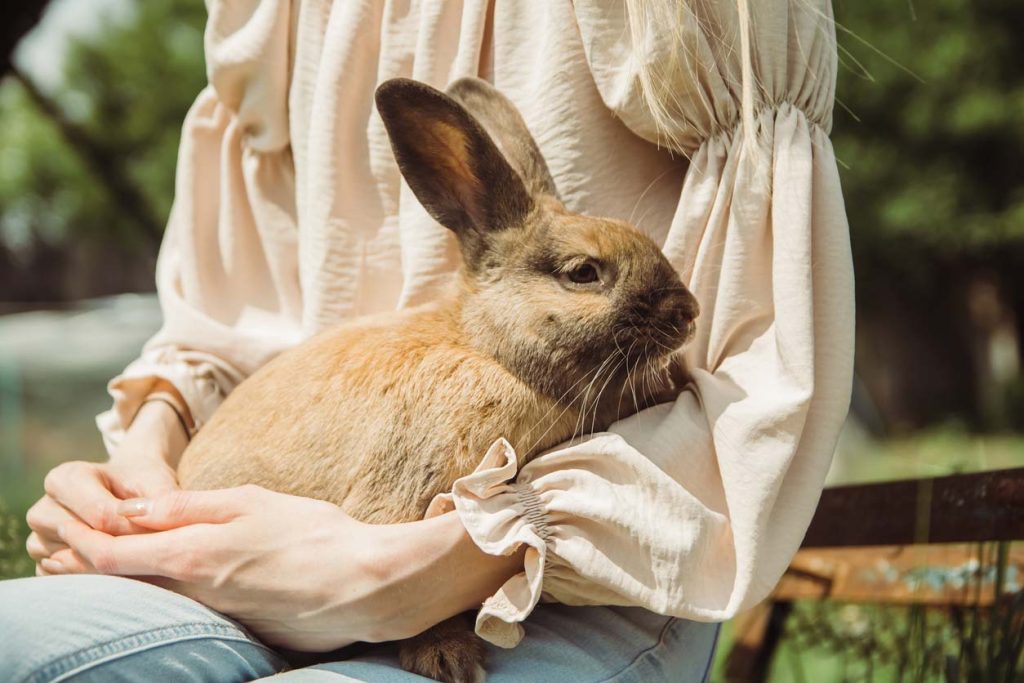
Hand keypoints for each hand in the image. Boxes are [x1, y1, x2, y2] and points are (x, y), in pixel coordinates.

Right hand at [26, 400, 185, 573]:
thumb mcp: (157, 481)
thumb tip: (168, 526)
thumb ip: (164, 502)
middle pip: (84, 543)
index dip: (138, 531)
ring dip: (110, 570)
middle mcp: (42, 511)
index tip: (166, 535)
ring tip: (140, 562)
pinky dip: (96, 584)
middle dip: (124, 551)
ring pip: (74, 568)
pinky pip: (69, 584)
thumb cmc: (143, 482)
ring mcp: (39, 540)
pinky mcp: (44, 566)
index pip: (101, 516)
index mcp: (64, 479)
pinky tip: (123, 575)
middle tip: (156, 554)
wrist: (129, 489)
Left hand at [44, 486, 525, 650]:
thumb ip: (187, 507)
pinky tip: (166, 578)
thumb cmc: (314, 534)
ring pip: (148, 598)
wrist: (367, 584)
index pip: (110, 555)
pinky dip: (158, 592)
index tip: (66, 520)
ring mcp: (215, 617)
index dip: (80, 538)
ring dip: (119, 577)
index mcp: (193, 557)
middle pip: (119, 584)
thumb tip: (132, 508)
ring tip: (104, 554)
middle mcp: (194, 595)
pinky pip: (182, 609)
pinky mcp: (238, 629)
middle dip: (85, 561)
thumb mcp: (249, 502)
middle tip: (68, 539)